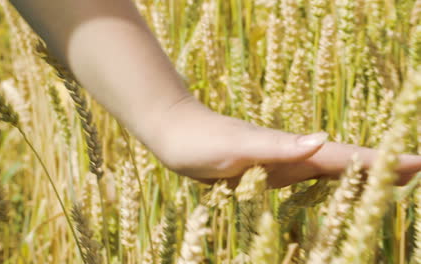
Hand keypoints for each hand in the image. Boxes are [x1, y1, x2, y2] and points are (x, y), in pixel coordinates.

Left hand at [148, 96, 420, 187]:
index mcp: (291, 149)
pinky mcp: (266, 170)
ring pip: (329, 167)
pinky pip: (308, 175)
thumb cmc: (202, 141)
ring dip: (360, 171)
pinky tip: (335, 181)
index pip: (345, 156)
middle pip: (344, 160)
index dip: (381, 161)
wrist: (176, 134)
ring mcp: (280, 162)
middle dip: (379, 165)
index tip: (417, 163)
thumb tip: (323, 142)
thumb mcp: (237, 147)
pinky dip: (331, 177)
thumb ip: (278, 147)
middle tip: (415, 170)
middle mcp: (291, 154)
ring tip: (388, 175)